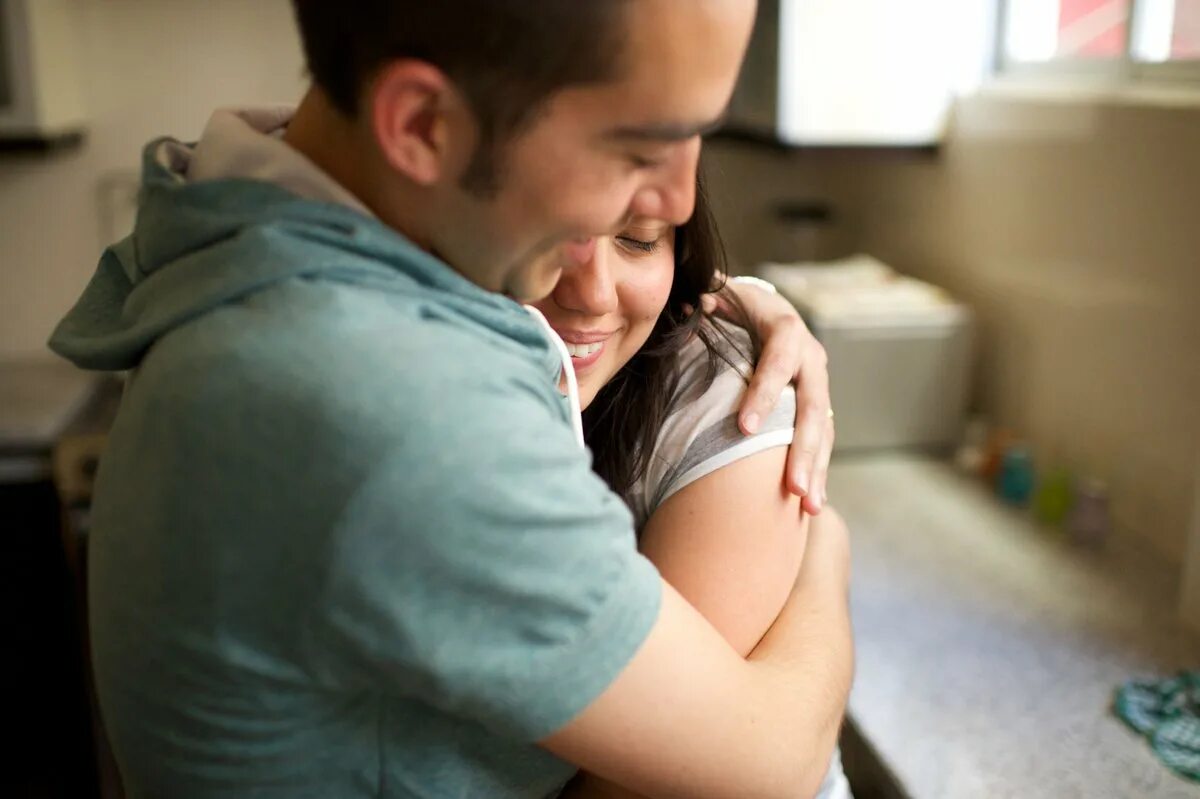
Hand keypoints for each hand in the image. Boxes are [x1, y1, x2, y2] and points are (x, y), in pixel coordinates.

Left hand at [702, 278, 833, 514]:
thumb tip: (695, 305)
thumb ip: (704, 301)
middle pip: (811, 405)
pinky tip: (810, 504)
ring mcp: (818, 384)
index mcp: (785, 327)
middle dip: (801, 448)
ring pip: (822, 429)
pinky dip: (816, 471)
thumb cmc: (731, 306)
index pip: (778, 360)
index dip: (765, 393)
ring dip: (815, 469)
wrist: (763, 309)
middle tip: (791, 487)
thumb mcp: (717, 294)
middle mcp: (810, 356)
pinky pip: (821, 441)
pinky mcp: (818, 405)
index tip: (745, 430)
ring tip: (806, 506)